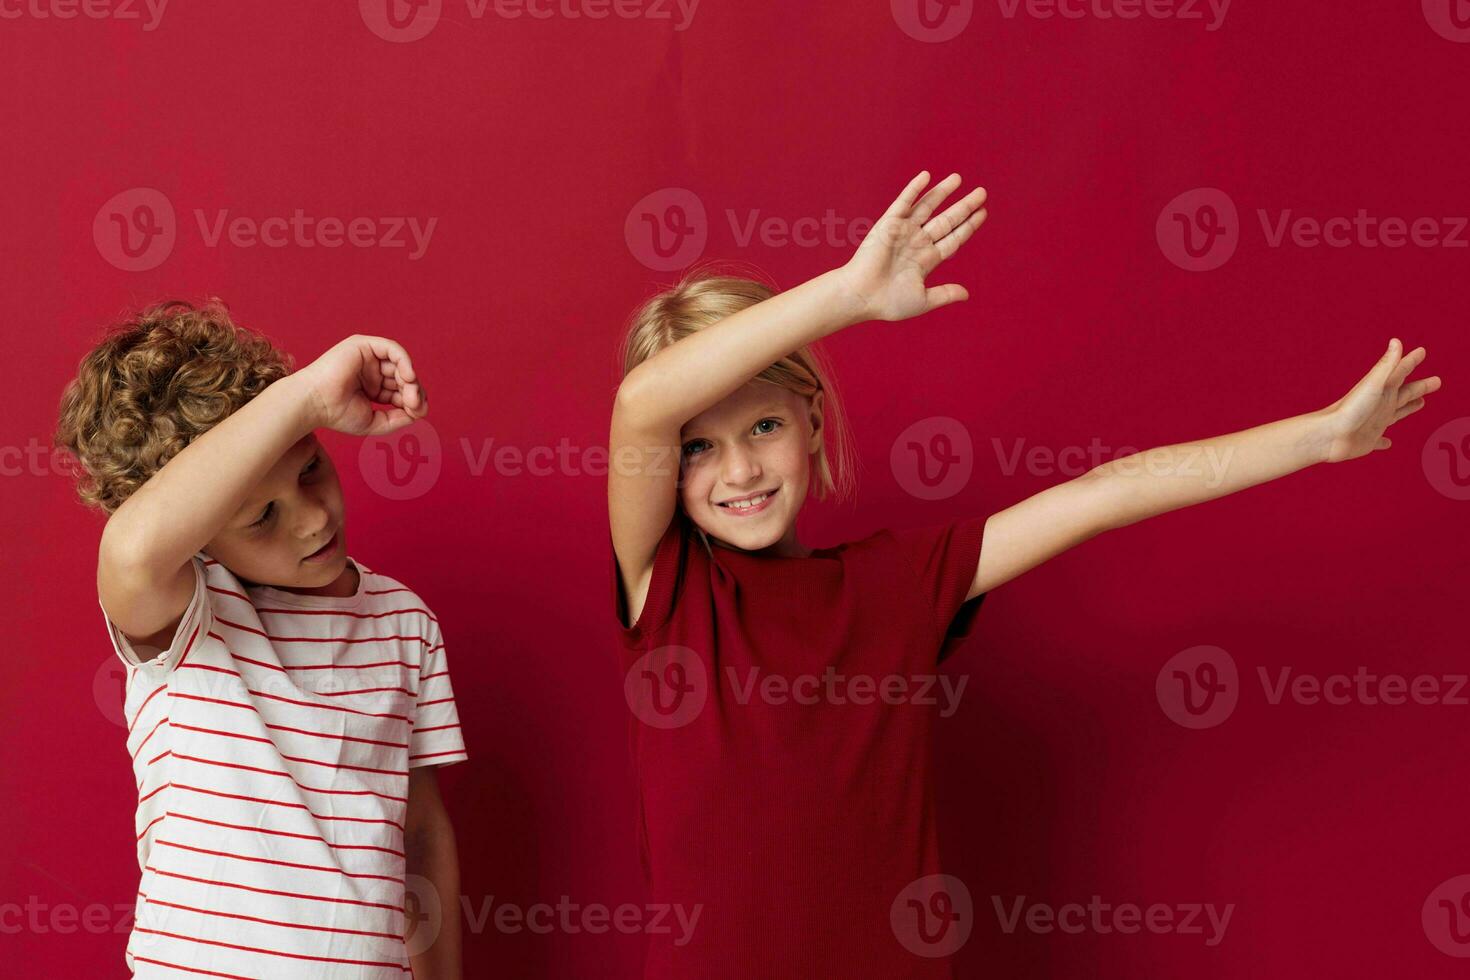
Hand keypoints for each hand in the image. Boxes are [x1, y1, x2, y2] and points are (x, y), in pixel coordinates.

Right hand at [294, 335, 427, 436]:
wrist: (315, 404)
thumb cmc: (338, 414)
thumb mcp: (376, 422)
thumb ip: (398, 419)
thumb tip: (420, 413)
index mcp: (373, 387)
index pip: (401, 391)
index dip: (413, 401)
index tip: (418, 413)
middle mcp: (372, 370)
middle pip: (404, 377)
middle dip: (414, 392)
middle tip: (415, 406)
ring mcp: (368, 357)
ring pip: (400, 364)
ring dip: (411, 380)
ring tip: (411, 396)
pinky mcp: (364, 345)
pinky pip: (392, 349)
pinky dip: (405, 362)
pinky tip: (408, 378)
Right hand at [837, 171, 987, 322]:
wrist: (862, 296)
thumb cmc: (888, 302)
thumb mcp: (923, 299)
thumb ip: (945, 294)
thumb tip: (967, 294)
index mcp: (926, 259)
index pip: (953, 238)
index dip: (968, 226)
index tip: (983, 213)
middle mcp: (917, 242)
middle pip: (946, 220)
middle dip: (964, 206)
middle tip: (982, 193)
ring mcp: (903, 231)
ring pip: (928, 207)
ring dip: (942, 192)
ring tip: (958, 178)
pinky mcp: (888, 224)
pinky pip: (904, 202)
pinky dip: (914, 189)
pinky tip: (926, 175)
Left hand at [1321, 339, 1440, 462]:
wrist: (1329, 436)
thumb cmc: (1350, 409)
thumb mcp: (1373, 385)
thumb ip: (1386, 365)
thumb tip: (1396, 341)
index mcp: (1383, 390)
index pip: (1401, 371)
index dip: (1411, 361)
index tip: (1421, 351)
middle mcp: (1380, 404)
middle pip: (1405, 393)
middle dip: (1420, 387)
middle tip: (1436, 381)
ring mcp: (1374, 422)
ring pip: (1396, 413)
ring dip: (1408, 407)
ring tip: (1421, 403)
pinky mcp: (1368, 440)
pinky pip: (1379, 440)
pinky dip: (1384, 441)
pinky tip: (1387, 442)